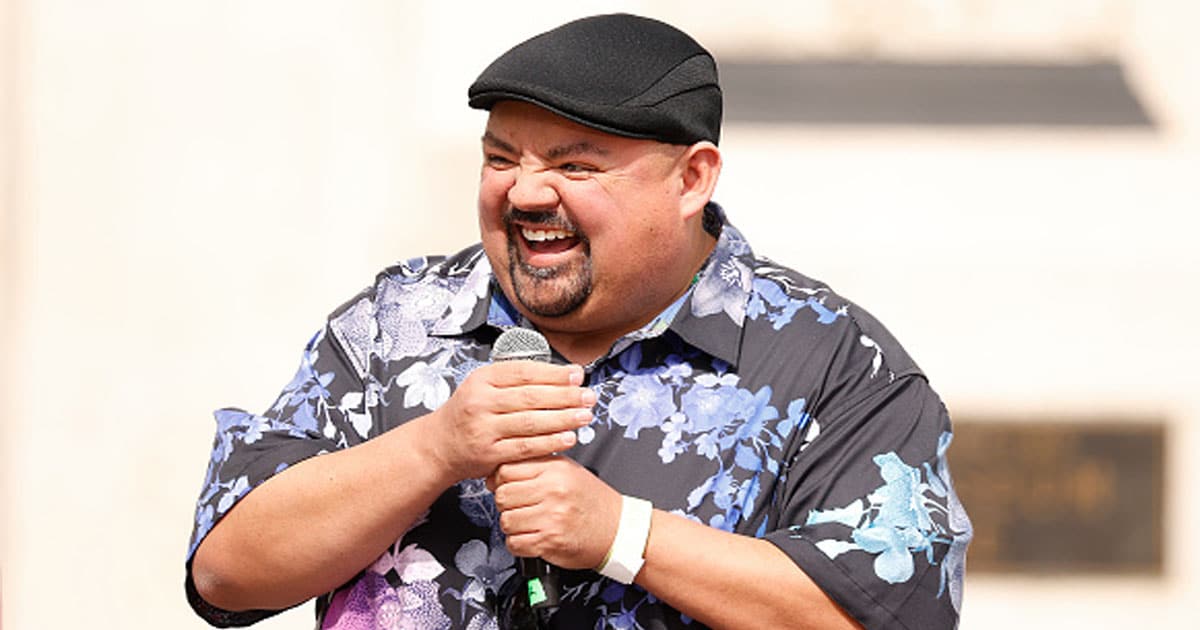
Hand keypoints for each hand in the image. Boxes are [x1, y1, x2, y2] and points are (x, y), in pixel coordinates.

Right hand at [425, 361, 594, 480]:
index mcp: (482, 379)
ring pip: (530, 422)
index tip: (578, 374)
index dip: (554, 373)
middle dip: (565, 396)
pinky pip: (525, 447)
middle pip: (530, 397)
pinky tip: (569, 438)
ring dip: (562, 419)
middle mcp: (480, 402)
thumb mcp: (483, 386)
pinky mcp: (489, 454)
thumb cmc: (469, 412)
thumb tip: (561, 374)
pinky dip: (550, 443)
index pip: (524, 372)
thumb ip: (515, 380)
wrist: (439, 445)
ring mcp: (484, 429)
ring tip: (585, 416)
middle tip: (589, 396)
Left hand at [490, 456, 622, 569]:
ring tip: (527, 523)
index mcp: (555, 469)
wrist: (618, 529)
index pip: (506, 469)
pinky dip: (518, 543)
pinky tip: (530, 537)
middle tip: (518, 506)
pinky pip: (514, 543)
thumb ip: (536, 465)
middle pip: (502, 495)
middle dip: (506, 504)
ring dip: (512, 525)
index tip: (507, 486)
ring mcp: (551, 517)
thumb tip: (498, 472)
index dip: (501, 480)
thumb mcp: (568, 470)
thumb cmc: (593, 501)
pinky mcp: (550, 541)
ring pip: (506, 520)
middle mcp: (553, 491)